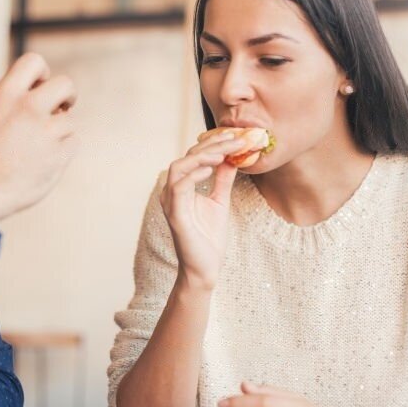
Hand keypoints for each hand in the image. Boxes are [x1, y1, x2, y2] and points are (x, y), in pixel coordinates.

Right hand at [0, 53, 76, 222]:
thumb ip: (16, 103)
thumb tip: (47, 95)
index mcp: (5, 96)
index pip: (34, 62)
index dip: (43, 73)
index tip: (41, 86)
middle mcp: (27, 109)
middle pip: (66, 84)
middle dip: (67, 96)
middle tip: (61, 108)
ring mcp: (45, 133)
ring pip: (69, 121)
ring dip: (59, 131)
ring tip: (36, 148)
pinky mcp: (58, 156)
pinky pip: (72, 143)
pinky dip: (63, 150)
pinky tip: (43, 161)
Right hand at [159, 131, 243, 290]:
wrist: (205, 269)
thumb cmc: (209, 239)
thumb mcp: (220, 202)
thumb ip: (223, 180)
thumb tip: (232, 158)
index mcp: (182, 187)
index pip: (195, 156)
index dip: (215, 144)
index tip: (237, 137)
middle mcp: (172, 191)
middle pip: (187, 156)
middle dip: (212, 145)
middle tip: (235, 139)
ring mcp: (171, 202)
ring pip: (179, 166)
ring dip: (201, 156)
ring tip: (222, 152)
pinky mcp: (174, 214)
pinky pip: (179, 186)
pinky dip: (193, 174)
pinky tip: (210, 169)